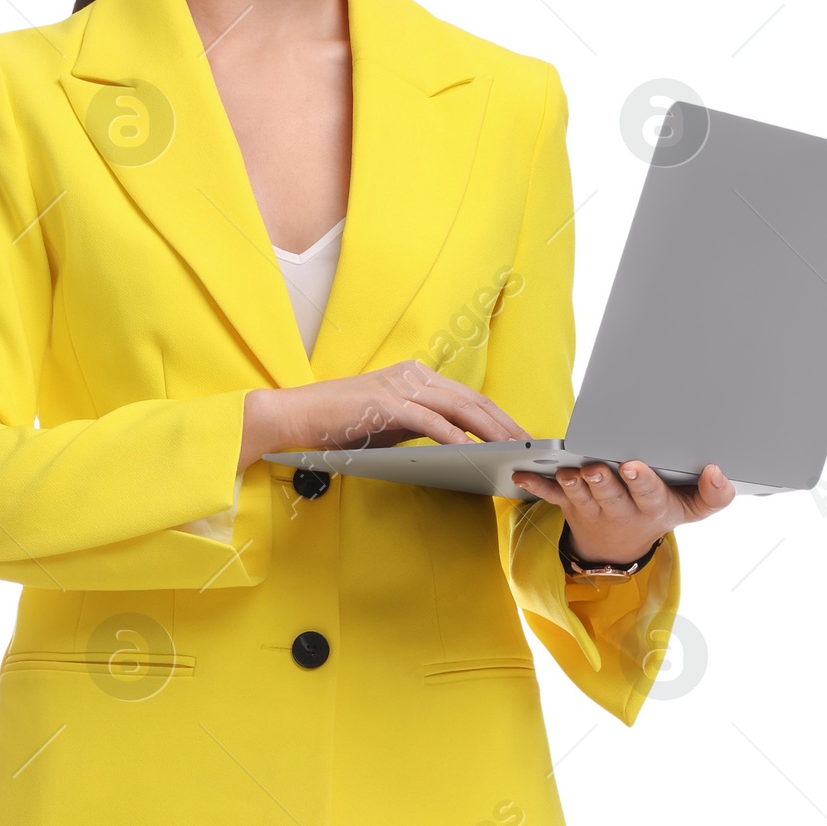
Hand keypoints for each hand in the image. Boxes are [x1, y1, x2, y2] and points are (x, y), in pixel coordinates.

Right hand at [239, 365, 529, 469]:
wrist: (297, 417)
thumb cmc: (340, 426)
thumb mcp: (390, 426)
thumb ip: (422, 429)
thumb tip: (457, 447)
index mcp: (416, 377)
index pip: (469, 396)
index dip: (499, 415)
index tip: (521, 435)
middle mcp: (413, 375)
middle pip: (472, 399)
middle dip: (505, 423)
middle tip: (529, 445)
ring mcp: (399, 386)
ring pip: (458, 408)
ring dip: (489, 430)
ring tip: (511, 449)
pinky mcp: (385, 403)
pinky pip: (428, 421)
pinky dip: (452, 436)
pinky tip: (470, 450)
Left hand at [510, 458, 734, 560]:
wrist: (623, 546)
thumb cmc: (660, 511)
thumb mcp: (692, 510)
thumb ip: (714, 495)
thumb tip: (720, 473)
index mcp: (651, 507)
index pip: (648, 494)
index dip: (641, 482)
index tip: (634, 467)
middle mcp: (621, 510)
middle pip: (610, 494)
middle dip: (602, 480)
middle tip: (595, 467)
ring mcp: (594, 510)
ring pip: (581, 495)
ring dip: (571, 483)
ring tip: (566, 470)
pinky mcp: (571, 507)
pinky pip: (551, 496)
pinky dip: (536, 484)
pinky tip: (521, 473)